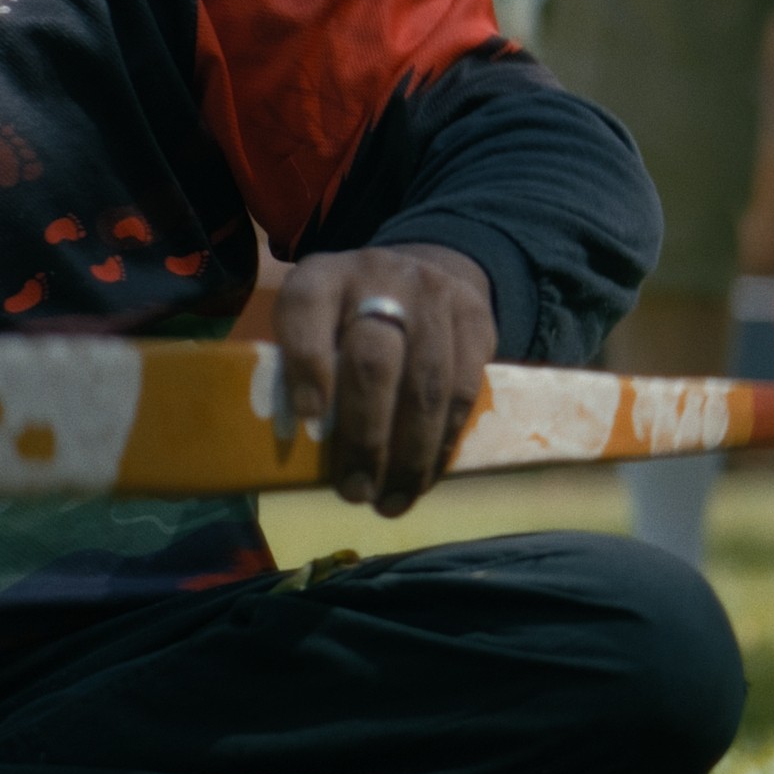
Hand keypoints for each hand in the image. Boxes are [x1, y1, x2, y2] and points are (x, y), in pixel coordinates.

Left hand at [273, 243, 496, 518]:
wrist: (420, 272)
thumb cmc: (347, 320)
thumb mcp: (314, 325)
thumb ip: (302, 369)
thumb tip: (299, 453)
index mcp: (320, 277)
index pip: (306, 307)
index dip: (305, 361)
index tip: (308, 416)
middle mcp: (376, 275)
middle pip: (372, 359)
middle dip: (364, 435)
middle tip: (354, 490)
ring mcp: (431, 293)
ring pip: (425, 382)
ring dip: (408, 454)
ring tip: (390, 501)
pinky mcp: (474, 317)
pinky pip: (462, 389)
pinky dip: (442, 443)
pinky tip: (424, 477)